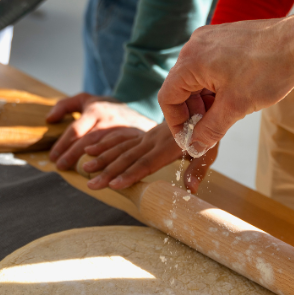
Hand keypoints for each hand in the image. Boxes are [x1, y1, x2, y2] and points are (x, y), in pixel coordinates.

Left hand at [47, 93, 155, 170]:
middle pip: (88, 140)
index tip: (53, 157)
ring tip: (77, 173)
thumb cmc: (105, 107)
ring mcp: (122, 131)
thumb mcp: (85, 100)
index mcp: (95, 110)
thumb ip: (65, 106)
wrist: (139, 107)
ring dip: (90, 163)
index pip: (76, 129)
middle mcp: (108, 120)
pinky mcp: (134, 140)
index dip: (63, 144)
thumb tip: (49, 119)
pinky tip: (100, 174)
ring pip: (104, 149)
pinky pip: (120, 155)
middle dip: (72, 155)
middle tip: (60, 166)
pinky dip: (109, 165)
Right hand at [81, 122, 218, 191]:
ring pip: (120, 148)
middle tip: (91, 185)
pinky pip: (120, 138)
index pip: (146, 163)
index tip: (114, 185)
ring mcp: (146, 136)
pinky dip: (104, 144)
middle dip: (108, 172)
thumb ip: (198, 170)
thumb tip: (191, 190)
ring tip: (85, 168)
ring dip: (102, 158)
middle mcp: (153, 140)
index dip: (130, 174)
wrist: (200, 103)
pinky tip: (90, 149)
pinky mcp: (142, 134)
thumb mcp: (208, 151)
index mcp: (168, 146)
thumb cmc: (206, 132)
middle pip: (128, 158)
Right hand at [158, 2, 293, 155]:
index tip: (190, 140)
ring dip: (206, 100)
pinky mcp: (224, 38)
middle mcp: (195, 46)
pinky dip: (215, 86)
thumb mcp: (235, 108)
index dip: (176, 124)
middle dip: (193, 113)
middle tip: (209, 131)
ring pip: (197, 78)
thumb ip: (209, 130)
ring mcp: (210, 39)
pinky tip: (234, 96)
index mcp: (191, 61)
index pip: (168, 98)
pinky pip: (210, 67)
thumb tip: (194, 147)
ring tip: (226, 114)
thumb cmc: (269, 70)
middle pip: (180, 87)